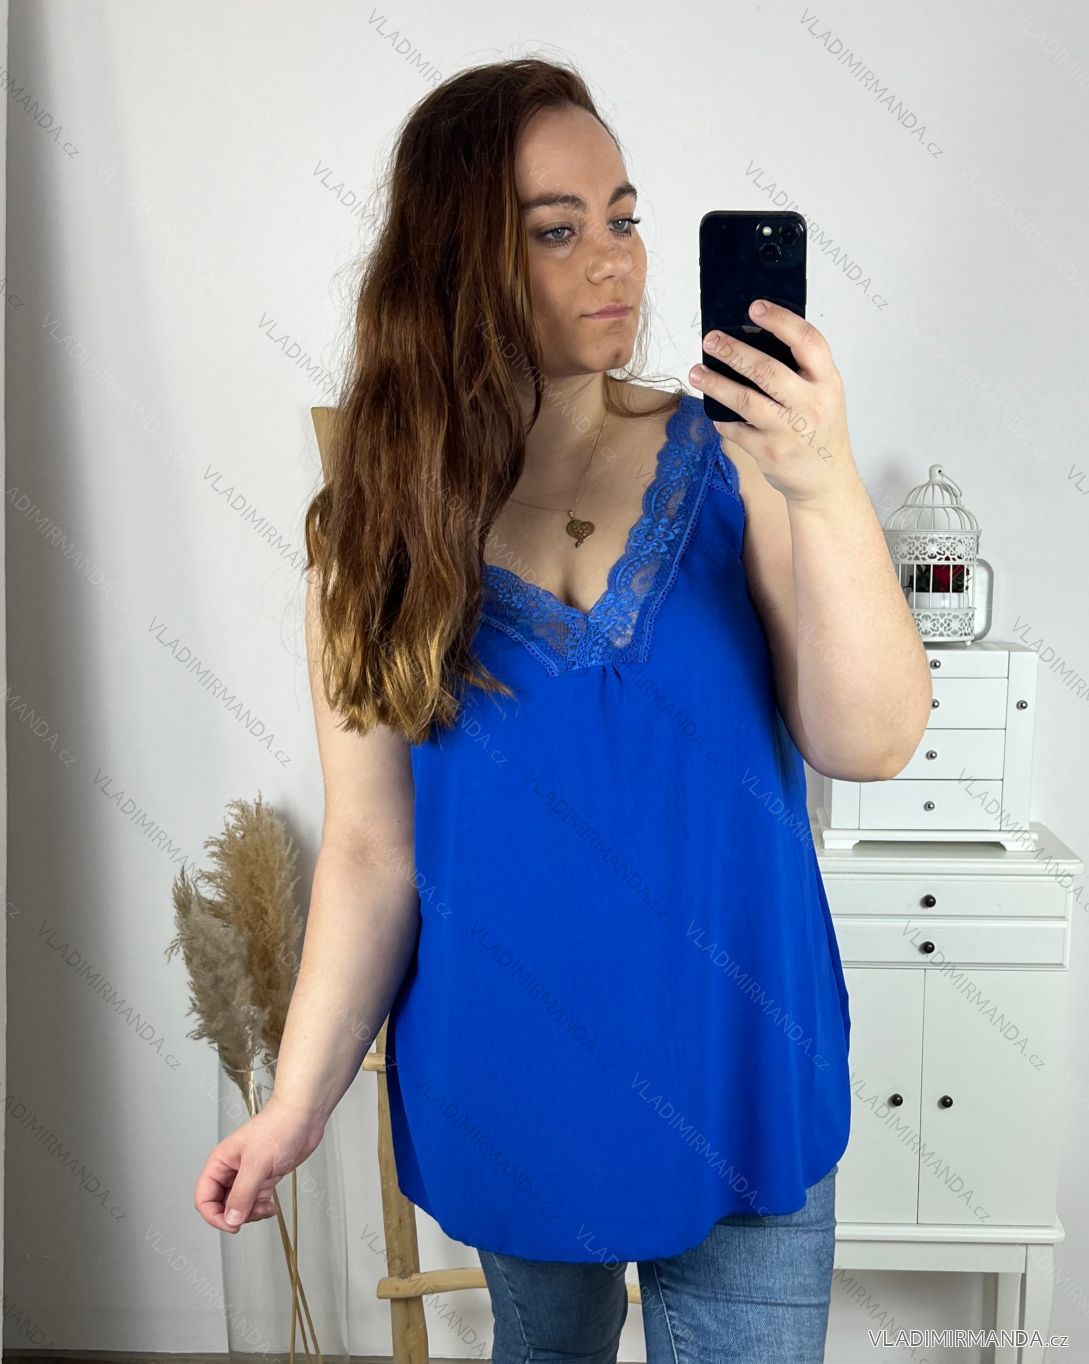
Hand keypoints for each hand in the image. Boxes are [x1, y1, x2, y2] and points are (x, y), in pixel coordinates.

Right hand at [194, 1094, 327, 1233]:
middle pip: (220, 1206)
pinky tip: (271, 1208)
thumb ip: (242, 1194)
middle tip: (253, 1213)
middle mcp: (230, 1170)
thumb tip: (231, 1219)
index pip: (203, 1198)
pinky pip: (255, 1202)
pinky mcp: (263, 1178)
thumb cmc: (278, 1127)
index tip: (232, 1224)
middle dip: (236, 1215)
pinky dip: (261, 1209)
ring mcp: (247, 1175)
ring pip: (239, 1206)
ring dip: (251, 1213)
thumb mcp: (257, 1163)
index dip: (213, 1215)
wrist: (304, 1117)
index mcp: (220, 1162)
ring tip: (266, 1208)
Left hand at [689, 300, 859, 505]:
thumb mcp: (825, 394)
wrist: (826, 481)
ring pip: (745, 401)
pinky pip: (736, 430)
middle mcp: (811, 405)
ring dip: (716, 384)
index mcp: (827, 382)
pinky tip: (715, 412)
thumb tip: (755, 337)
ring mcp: (789, 431)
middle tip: (710, 339)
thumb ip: (801, 370)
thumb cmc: (820, 429)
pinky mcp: (769, 452)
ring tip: (696, 372)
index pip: (808, 341)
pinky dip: (722, 420)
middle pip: (768, 370)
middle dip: (734, 352)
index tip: (755, 307)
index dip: (781, 321)